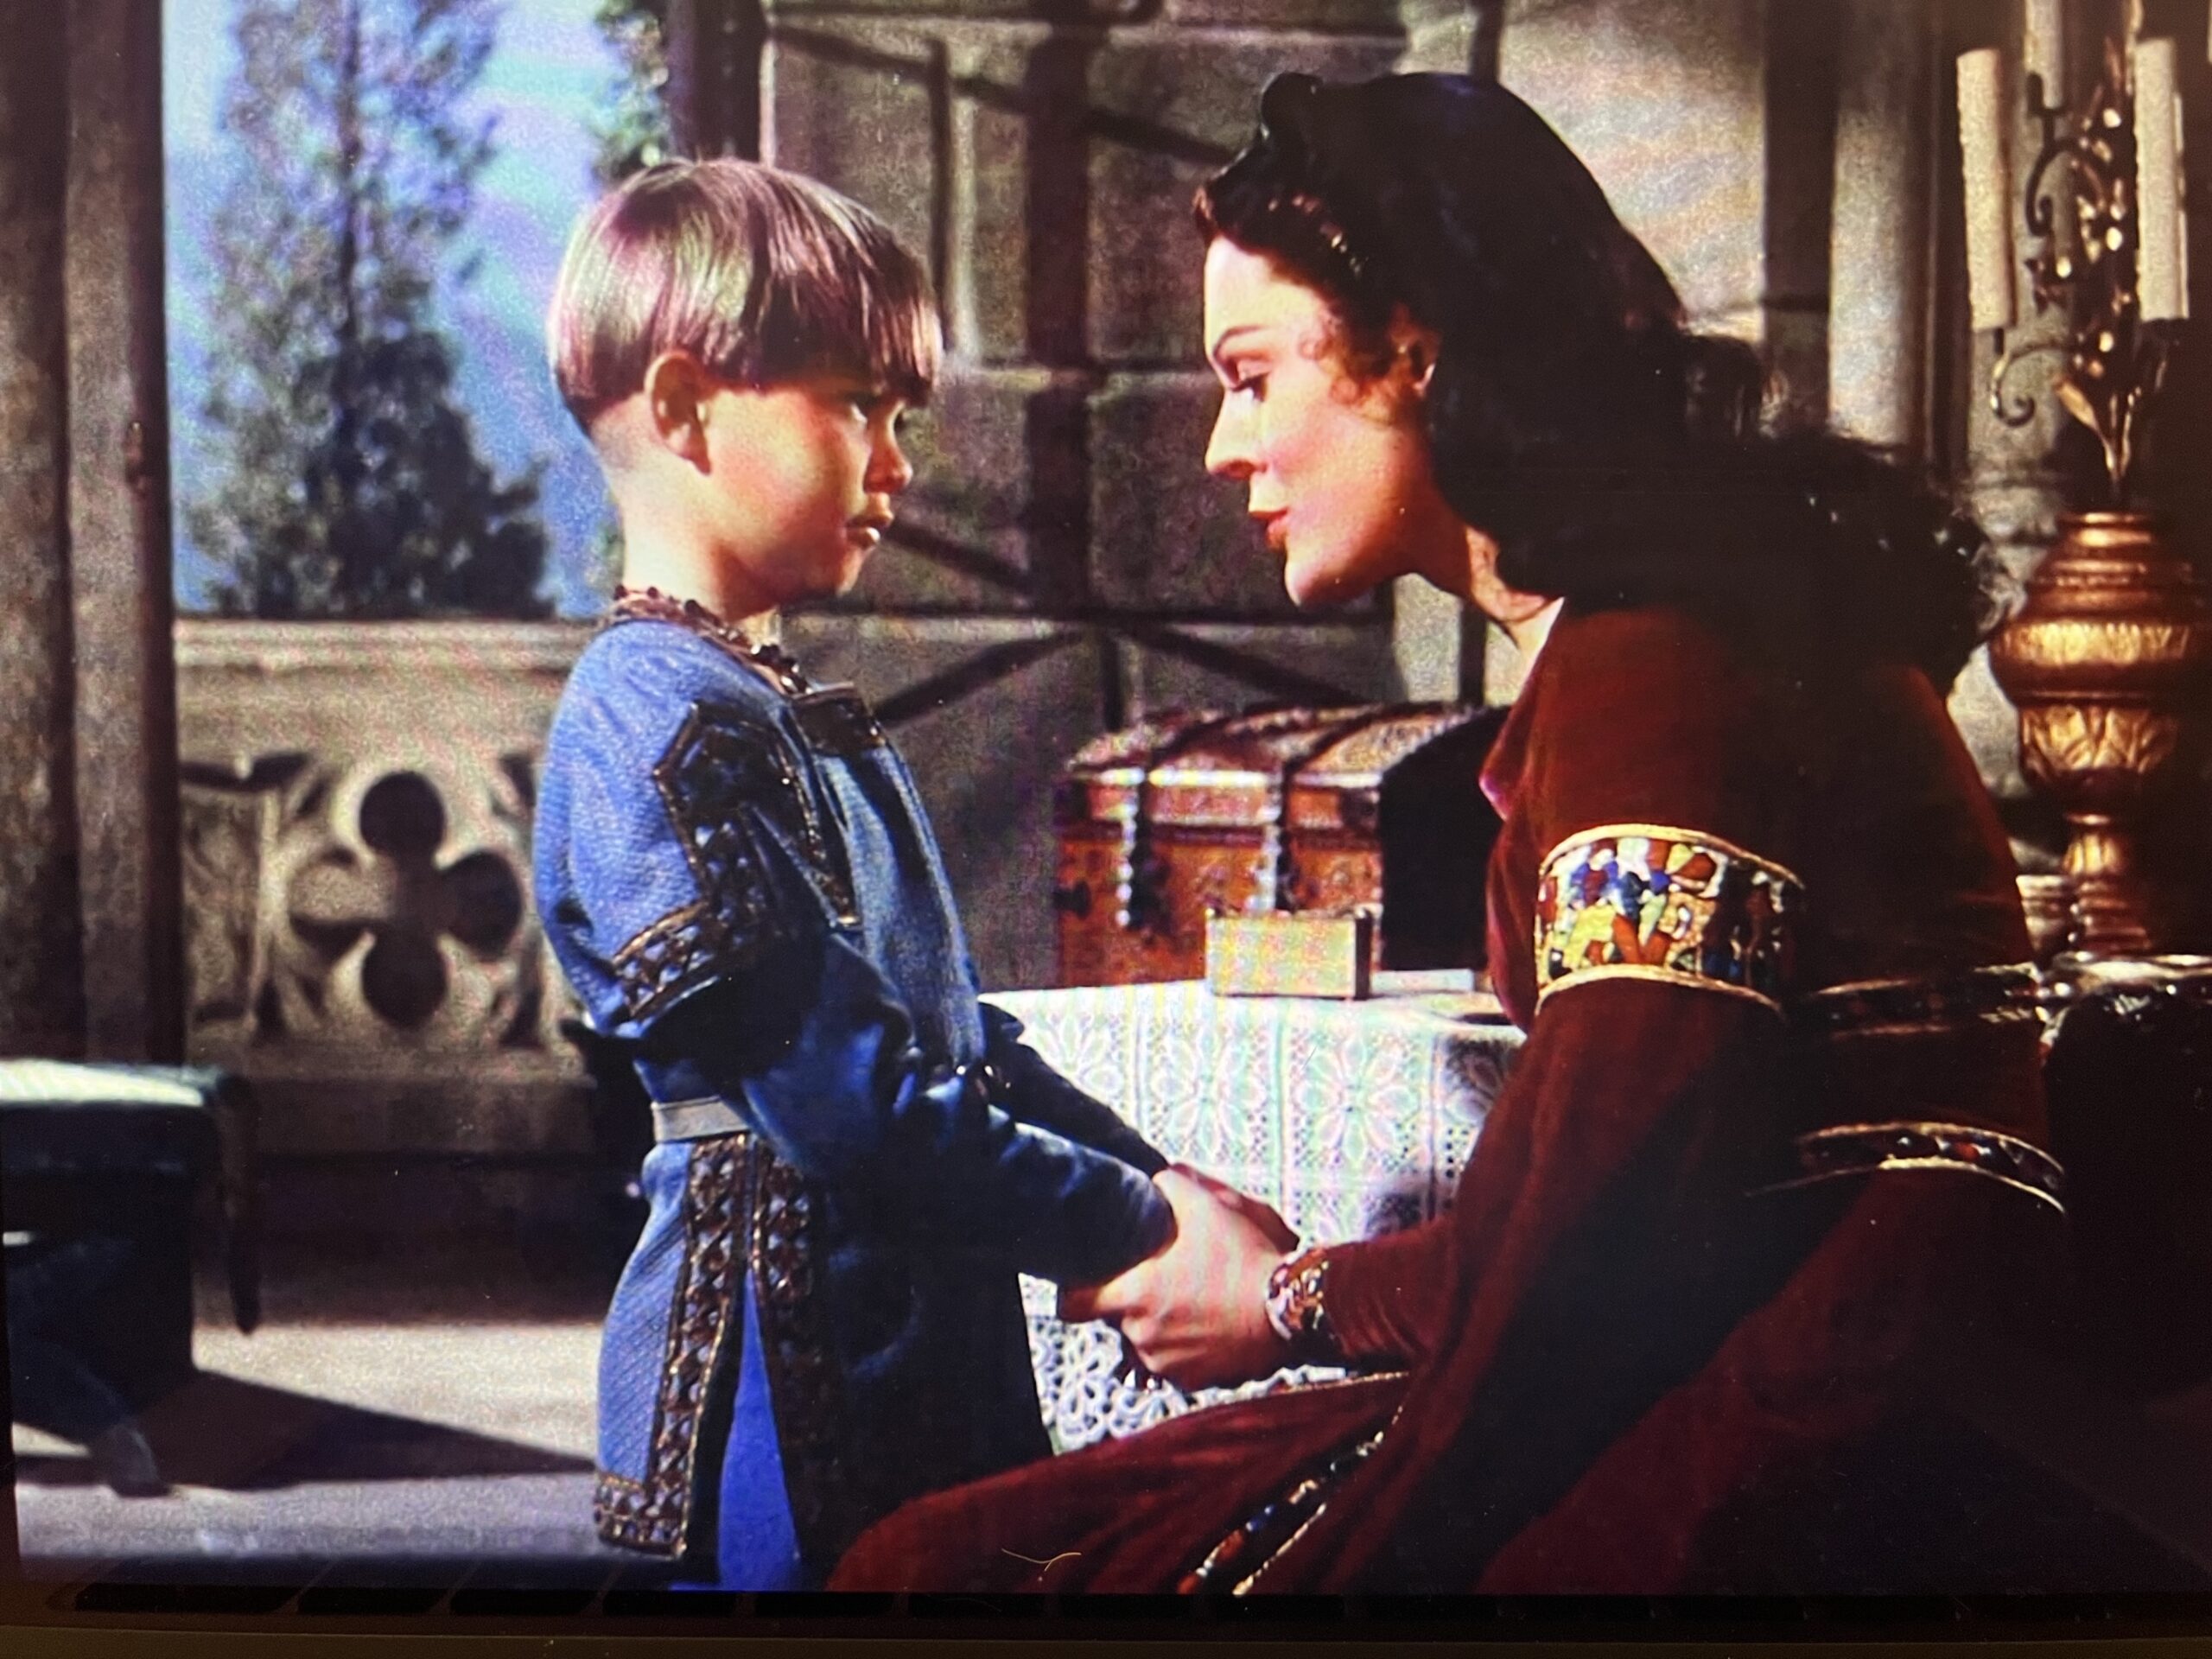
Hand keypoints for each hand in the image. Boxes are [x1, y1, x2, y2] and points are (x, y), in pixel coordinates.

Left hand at [1059, 1167, 1288, 1390]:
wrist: (1290, 1309)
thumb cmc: (1246, 1256)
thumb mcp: (1210, 1203)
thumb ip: (1173, 1184)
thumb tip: (1157, 1178)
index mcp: (1133, 1294)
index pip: (1073, 1305)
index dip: (1075, 1292)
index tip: (1087, 1282)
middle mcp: (1141, 1335)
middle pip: (1118, 1320)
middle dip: (1135, 1303)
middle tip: (1166, 1282)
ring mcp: (1167, 1364)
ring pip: (1149, 1343)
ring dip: (1163, 1327)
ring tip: (1196, 1303)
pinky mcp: (1195, 1382)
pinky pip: (1178, 1364)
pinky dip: (1189, 1348)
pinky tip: (1213, 1325)